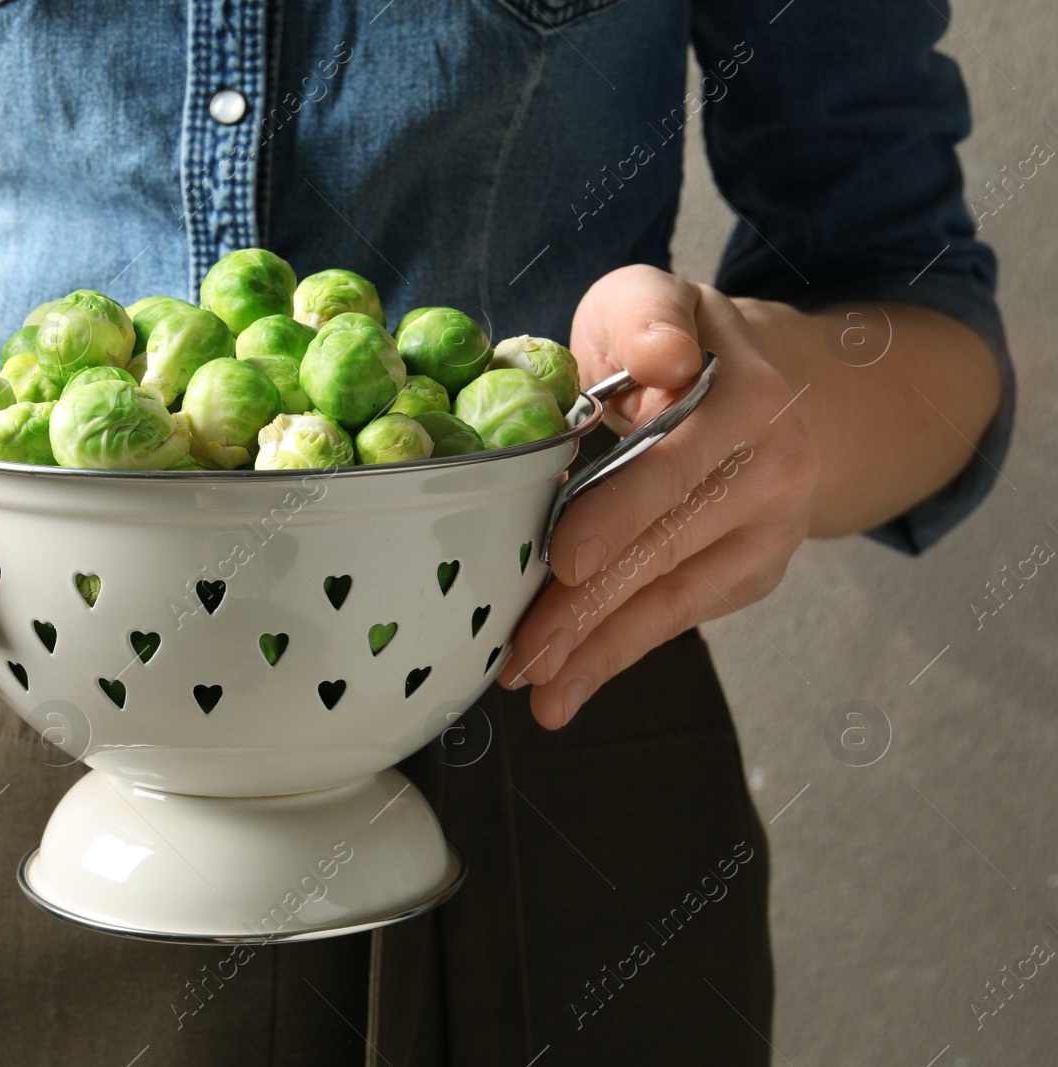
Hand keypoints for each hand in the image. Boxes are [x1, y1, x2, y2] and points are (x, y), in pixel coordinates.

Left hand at [502, 265, 818, 727]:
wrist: (767, 382)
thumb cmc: (673, 342)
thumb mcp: (650, 300)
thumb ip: (644, 318)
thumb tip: (663, 359)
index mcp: (745, 397)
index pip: (670, 464)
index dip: (619, 514)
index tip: (568, 561)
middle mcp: (774, 468)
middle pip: (668, 546)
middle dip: (588, 607)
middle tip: (522, 654)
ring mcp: (773, 529)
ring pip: (675, 597)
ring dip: (600, 650)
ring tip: (539, 692)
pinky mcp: (755, 572)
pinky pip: (680, 616)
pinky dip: (619, 653)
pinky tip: (570, 687)